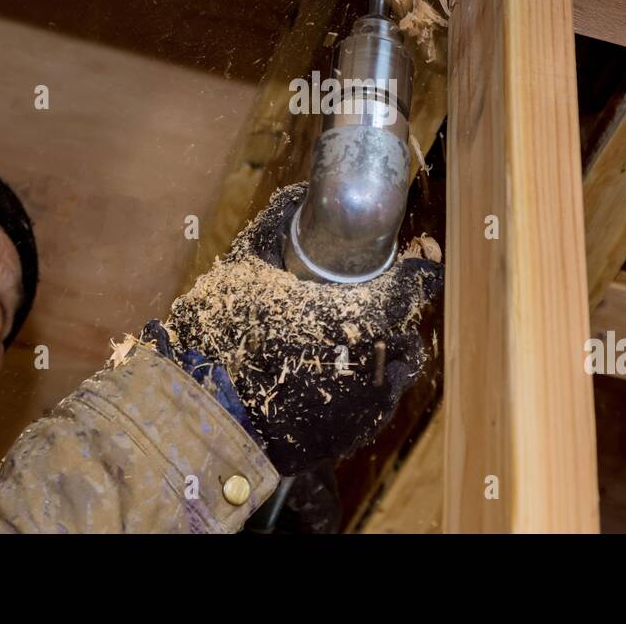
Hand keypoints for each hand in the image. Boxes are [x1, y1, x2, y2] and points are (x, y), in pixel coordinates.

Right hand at [168, 183, 441, 474]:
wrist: (206, 417)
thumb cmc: (226, 337)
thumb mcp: (245, 264)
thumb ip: (278, 222)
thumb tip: (300, 194)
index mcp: (369, 313)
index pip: (419, 281)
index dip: (417, 263)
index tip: (411, 253)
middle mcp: (384, 358)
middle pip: (406, 321)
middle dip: (387, 306)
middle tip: (354, 296)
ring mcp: (374, 400)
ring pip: (395, 360)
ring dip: (379, 344)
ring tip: (340, 336)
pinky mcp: (357, 431)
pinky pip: (376, 395)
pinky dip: (362, 380)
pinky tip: (329, 371)